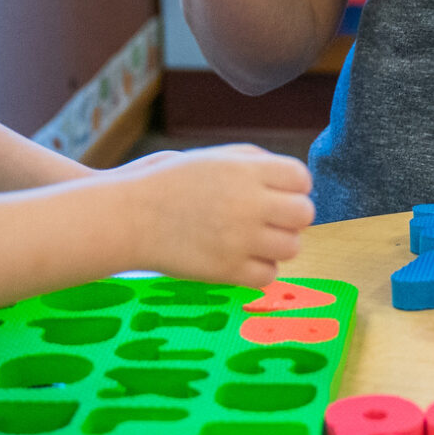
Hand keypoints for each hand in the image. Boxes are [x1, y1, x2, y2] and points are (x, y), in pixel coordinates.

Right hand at [118, 143, 314, 286]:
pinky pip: (268, 276)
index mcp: (245, 171)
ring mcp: (239, 239)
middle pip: (304, 214)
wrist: (128, 217)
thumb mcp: (213, 158)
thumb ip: (256, 163)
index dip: (294, 187)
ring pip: (291, 247)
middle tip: (271, 219)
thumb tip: (296, 181)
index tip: (277, 193)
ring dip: (277, 244)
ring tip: (252, 239)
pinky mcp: (227, 270)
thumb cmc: (171, 185)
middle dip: (292, 217)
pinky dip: (258, 269)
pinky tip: (240, 258)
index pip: (301, 178)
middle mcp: (247, 204)